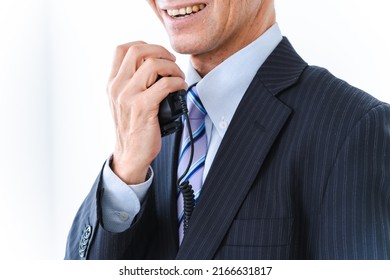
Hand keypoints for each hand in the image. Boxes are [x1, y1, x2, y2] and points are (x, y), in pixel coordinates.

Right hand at [107, 42, 186, 183]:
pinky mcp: (143, 108)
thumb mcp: (124, 102)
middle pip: (138, 50)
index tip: (158, 55)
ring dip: (172, 68)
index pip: (122, 49)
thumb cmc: (133, 128)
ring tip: (178, 78)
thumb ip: (132, 83)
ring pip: (153, 65)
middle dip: (161, 52)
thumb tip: (155, 66)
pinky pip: (165, 84)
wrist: (130, 154)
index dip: (144, 45)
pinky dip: (178, 83)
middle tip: (172, 63)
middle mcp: (117, 87)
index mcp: (112, 83)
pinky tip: (181, 89)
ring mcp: (129, 97)